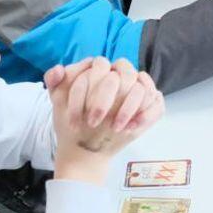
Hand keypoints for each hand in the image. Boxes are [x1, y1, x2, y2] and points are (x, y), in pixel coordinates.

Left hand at [47, 58, 163, 179]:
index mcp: (99, 70)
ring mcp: (137, 90)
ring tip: (115, 128)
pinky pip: (157, 103)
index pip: (98, 66)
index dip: (84, 90)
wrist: (83, 146)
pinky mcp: (149, 106)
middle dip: (104, 100)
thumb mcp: (59, 102)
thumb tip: (58, 70)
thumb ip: (54, 82)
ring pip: (142, 87)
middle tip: (92, 122)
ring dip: (128, 108)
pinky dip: (146, 115)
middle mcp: (120, 75)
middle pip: (123, 74)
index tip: (74, 116)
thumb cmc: (72, 121)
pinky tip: (131, 128)